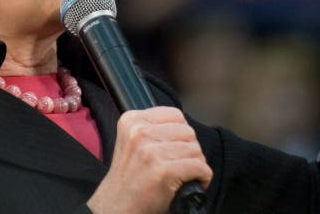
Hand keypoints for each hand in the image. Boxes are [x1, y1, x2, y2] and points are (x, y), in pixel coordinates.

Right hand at [87, 107, 211, 213]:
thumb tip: (184, 127)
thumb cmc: (129, 179)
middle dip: (191, 149)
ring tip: (185, 175)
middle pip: (188, 132)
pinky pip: (199, 167)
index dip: (182, 133)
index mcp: (132, 121)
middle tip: (181, 164)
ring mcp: (151, 152)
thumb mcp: (132, 142)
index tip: (176, 148)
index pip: (175, 115)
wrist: (116, 207)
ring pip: (195, 150)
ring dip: (197, 164)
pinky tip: (193, 182)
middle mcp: (139, 132)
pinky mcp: (163, 171)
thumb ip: (154, 128)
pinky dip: (203, 177)